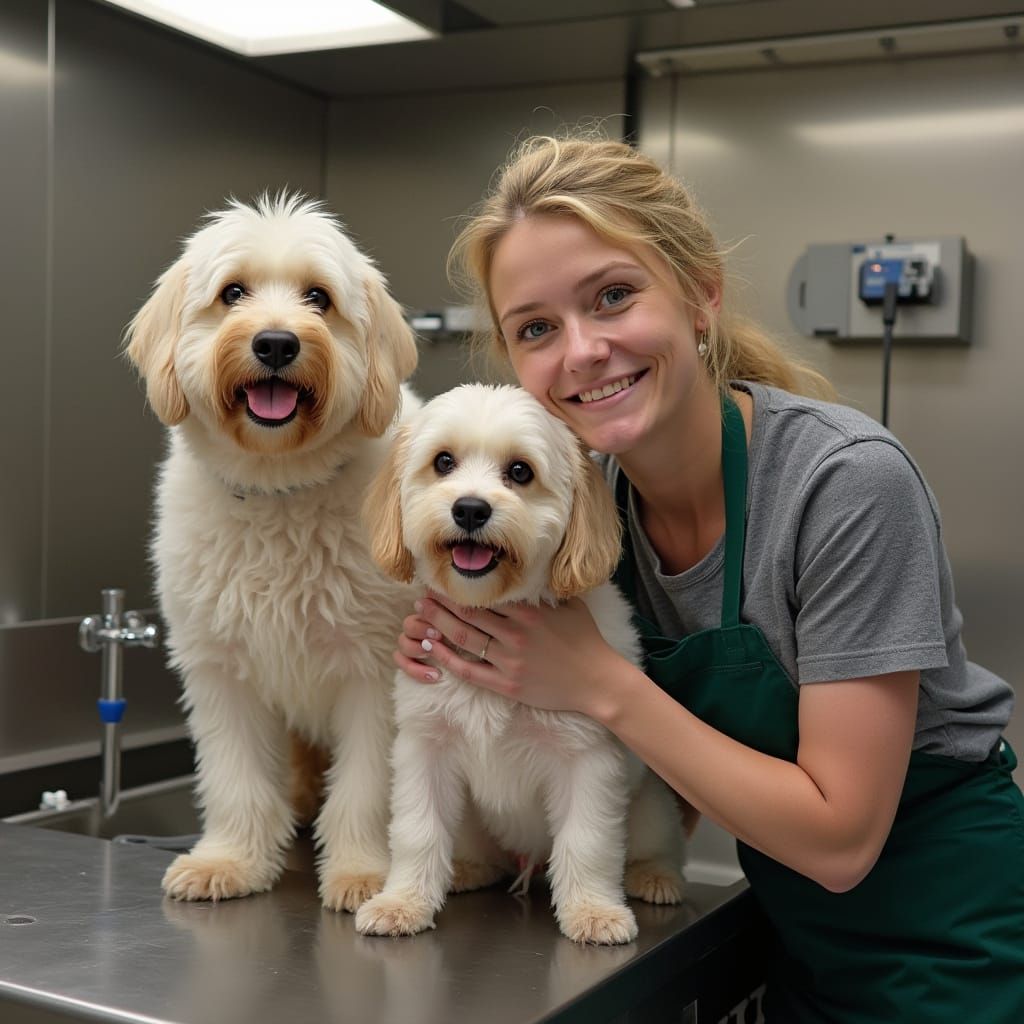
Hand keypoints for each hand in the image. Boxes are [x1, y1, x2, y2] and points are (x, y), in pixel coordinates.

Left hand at [394, 590, 629, 716]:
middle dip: (442, 602)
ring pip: (465, 639)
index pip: (486, 595)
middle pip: (468, 613)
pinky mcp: (506, 685)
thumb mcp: (571, 605)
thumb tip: (538, 567)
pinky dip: (448, 659)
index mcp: (529, 613)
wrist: (598, 682)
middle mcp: (515, 634)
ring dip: (439, 624)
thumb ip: (550, 588)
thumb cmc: (586, 641)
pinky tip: (433, 648)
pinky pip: (469, 671)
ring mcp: (509, 661)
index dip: (461, 586)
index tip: (444, 578)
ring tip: (422, 614)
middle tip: (423, 593)